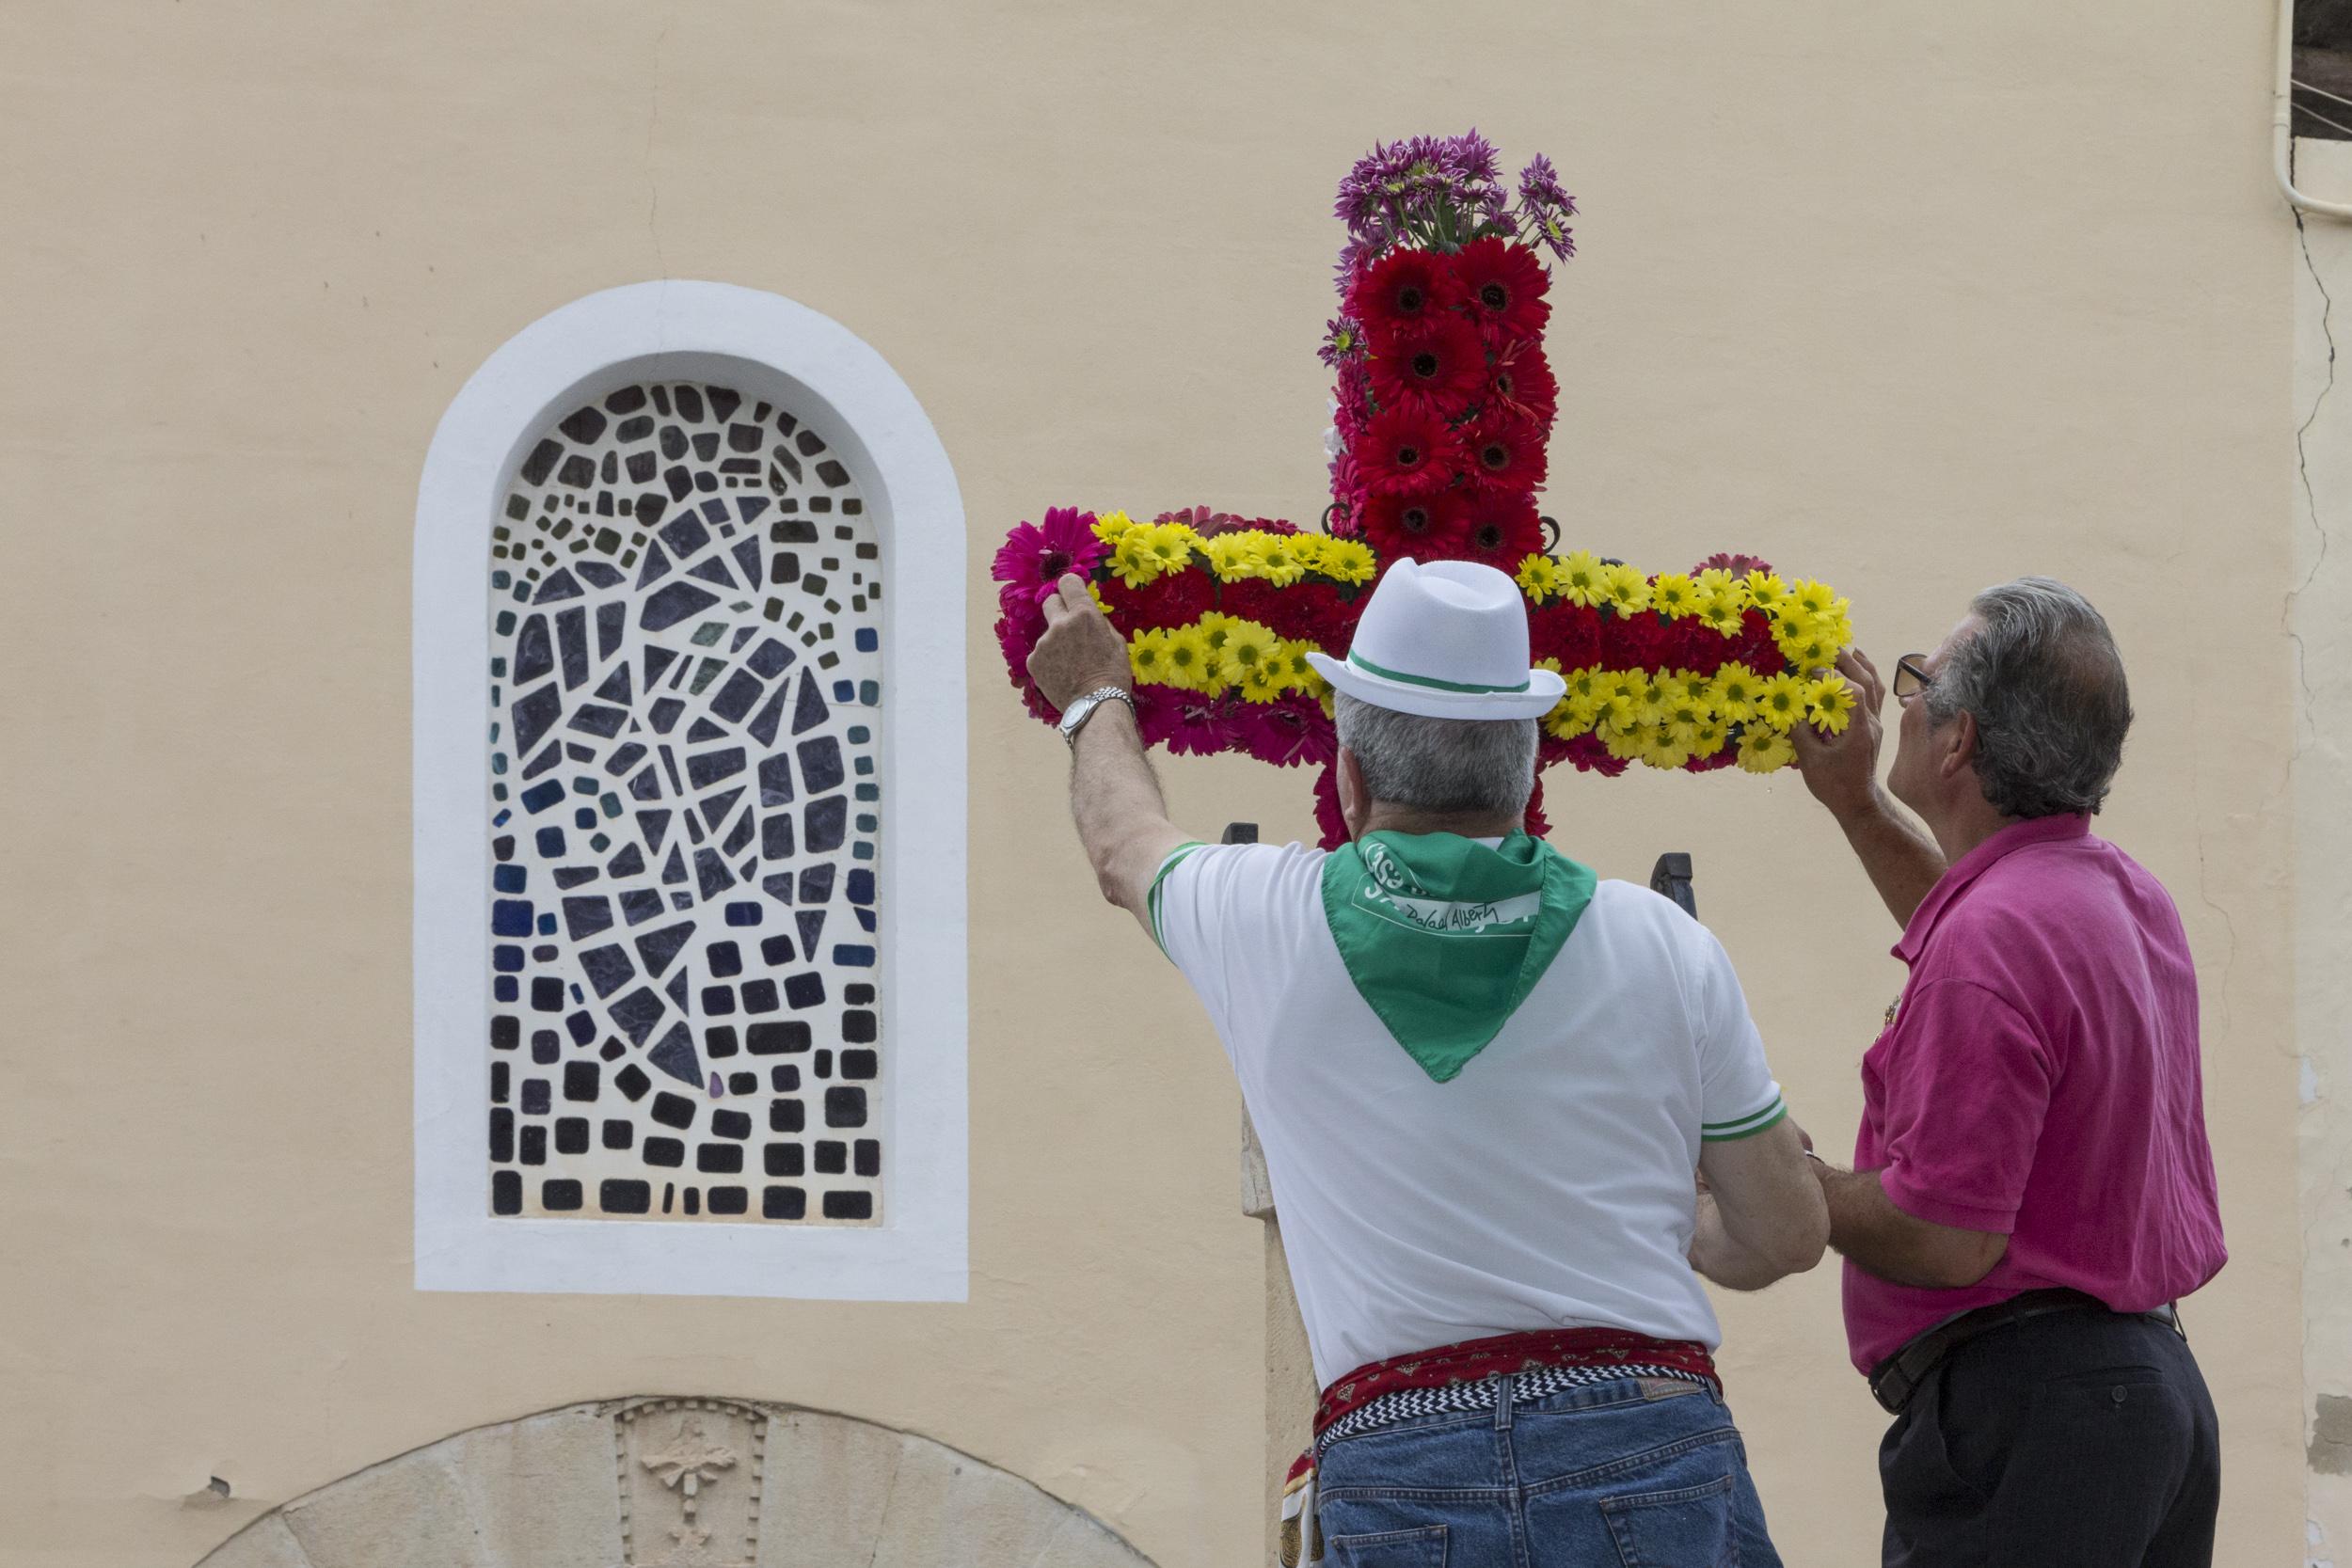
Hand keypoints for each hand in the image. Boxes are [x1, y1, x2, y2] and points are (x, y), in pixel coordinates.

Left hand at [1026, 573, 1132, 711]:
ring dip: (1057, 642)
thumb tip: (1085, 613)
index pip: (1068, 582)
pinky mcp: (1033, 661)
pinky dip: (1049, 660)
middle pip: (1050, 601)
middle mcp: (1060, 624)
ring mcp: (1044, 643)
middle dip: (1059, 609)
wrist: (1096, 706)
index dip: (1071, 587)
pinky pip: (1041, 653)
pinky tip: (1062, 674)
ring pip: (1048, 633)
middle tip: (1070, 626)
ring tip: (1071, 664)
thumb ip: (1097, 621)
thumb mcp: (1116, 641)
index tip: (1073, 594)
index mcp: (1084, 614)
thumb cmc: (1113, 674)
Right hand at [1789, 648, 1886, 823]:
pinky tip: (1857, 670)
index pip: (1853, 691)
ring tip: (1848, 651)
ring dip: (1861, 666)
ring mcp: (1875, 725)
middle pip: (1867, 682)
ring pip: (1876, 686)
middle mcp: (1871, 723)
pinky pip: (1874, 696)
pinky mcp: (1872, 728)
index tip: (1812, 672)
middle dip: (1848, 661)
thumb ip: (1800, 731)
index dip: (1833, 676)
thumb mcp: (1810, 760)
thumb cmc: (1833, 784)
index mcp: (1859, 730)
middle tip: (1829, 647)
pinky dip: (1866, 679)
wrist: (1857, 803)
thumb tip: (1788, 707)